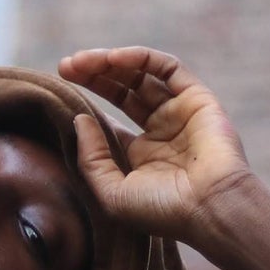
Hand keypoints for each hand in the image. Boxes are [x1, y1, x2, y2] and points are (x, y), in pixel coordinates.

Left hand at [57, 46, 253, 245]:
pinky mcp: (198, 98)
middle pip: (123, 90)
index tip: (60, 86)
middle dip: (93, 75)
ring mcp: (180, 112)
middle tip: (65, 66)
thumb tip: (78, 119)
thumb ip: (91, 158)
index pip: (110, 118)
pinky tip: (113, 58)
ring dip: (110, 62)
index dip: (87, 100)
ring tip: (81, 61)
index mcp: (142, 154)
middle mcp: (161, 129)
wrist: (209, 209)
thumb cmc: (162, 211)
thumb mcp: (111, 192)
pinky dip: (141, 58)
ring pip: (141, 75)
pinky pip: (168, 68)